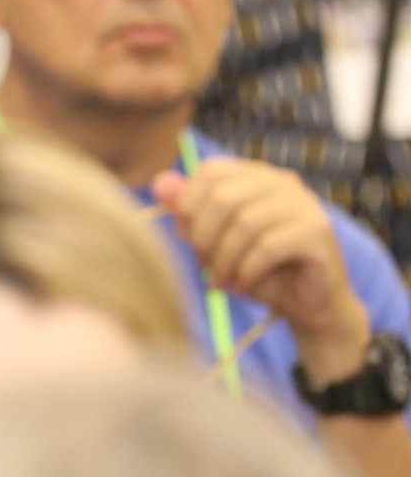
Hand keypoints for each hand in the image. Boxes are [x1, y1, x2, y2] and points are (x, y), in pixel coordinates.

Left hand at [151, 157, 369, 382]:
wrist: (303, 304)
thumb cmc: (253, 268)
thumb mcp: (213, 240)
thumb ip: (187, 211)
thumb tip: (160, 183)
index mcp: (254, 175)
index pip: (210, 172)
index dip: (188, 207)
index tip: (185, 238)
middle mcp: (282, 182)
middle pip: (223, 197)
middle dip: (204, 238)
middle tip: (203, 266)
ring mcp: (303, 204)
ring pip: (245, 224)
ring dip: (224, 260)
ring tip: (220, 281)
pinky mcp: (317, 231)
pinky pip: (268, 247)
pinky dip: (246, 271)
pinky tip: (241, 285)